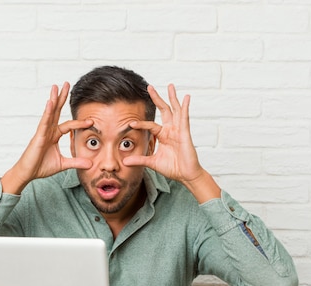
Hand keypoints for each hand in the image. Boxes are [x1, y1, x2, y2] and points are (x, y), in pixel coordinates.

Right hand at [1, 83, 92, 194]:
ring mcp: (42, 132)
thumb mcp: (63, 164)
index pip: (68, 125)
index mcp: (54, 135)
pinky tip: (50, 103)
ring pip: (50, 113)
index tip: (91, 121)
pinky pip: (44, 122)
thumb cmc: (41, 167)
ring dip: (54, 100)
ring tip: (57, 87)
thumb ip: (76, 162)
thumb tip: (91, 164)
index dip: (79, 123)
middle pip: (57, 111)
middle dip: (62, 98)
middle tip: (67, 84)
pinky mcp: (38, 136)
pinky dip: (47, 112)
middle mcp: (48, 131)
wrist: (28, 174)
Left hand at [125, 85, 220, 201]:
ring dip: (172, 97)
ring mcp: (179, 130)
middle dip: (157, 98)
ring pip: (175, 110)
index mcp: (164, 135)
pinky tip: (186, 97)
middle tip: (150, 87)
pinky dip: (185, 107)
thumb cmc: (173, 168)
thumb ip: (139, 160)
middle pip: (164, 110)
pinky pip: (184, 118)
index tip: (130, 123)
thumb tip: (125, 161)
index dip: (141, 124)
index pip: (150, 125)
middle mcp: (171, 130)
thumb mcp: (152, 163)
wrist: (186, 175)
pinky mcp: (185, 133)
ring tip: (170, 86)